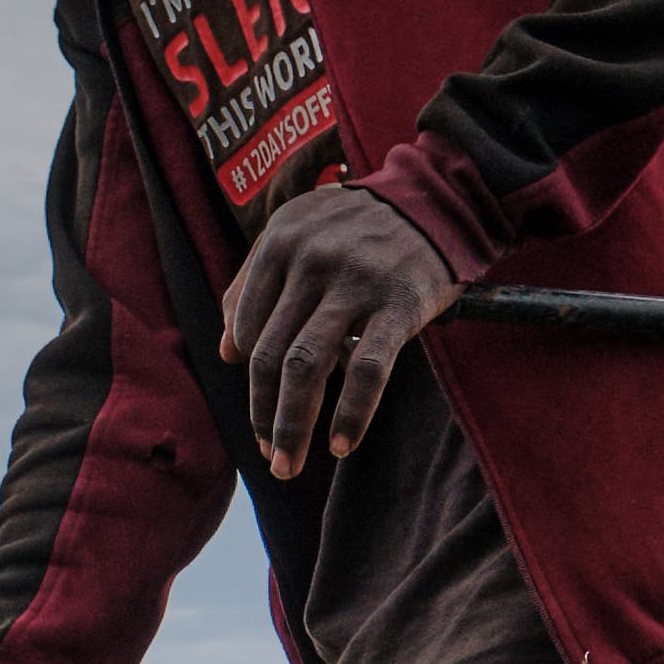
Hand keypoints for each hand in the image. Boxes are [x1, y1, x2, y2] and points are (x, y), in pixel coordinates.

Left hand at [220, 185, 459, 479]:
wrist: (438, 199)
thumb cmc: (359, 228)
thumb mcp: (298, 232)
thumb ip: (254, 284)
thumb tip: (225, 352)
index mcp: (280, 242)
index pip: (247, 329)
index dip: (250, 379)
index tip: (260, 410)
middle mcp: (312, 260)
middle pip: (271, 355)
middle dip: (263, 415)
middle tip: (267, 455)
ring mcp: (355, 282)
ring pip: (308, 367)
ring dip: (293, 426)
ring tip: (288, 464)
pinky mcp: (399, 303)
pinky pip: (366, 370)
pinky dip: (350, 414)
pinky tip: (341, 445)